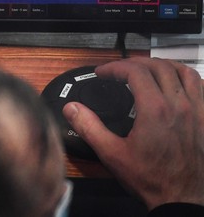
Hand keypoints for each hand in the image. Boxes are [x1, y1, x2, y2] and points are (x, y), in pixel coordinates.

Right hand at [63, 57, 203, 209]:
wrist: (182, 199)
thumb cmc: (152, 180)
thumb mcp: (112, 154)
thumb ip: (89, 127)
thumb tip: (72, 109)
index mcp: (155, 110)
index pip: (135, 71)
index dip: (115, 67)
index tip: (103, 73)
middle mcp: (179, 105)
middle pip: (158, 66)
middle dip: (134, 63)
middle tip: (120, 71)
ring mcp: (197, 111)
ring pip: (183, 72)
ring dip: (162, 65)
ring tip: (147, 70)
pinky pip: (200, 87)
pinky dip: (185, 78)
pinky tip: (175, 85)